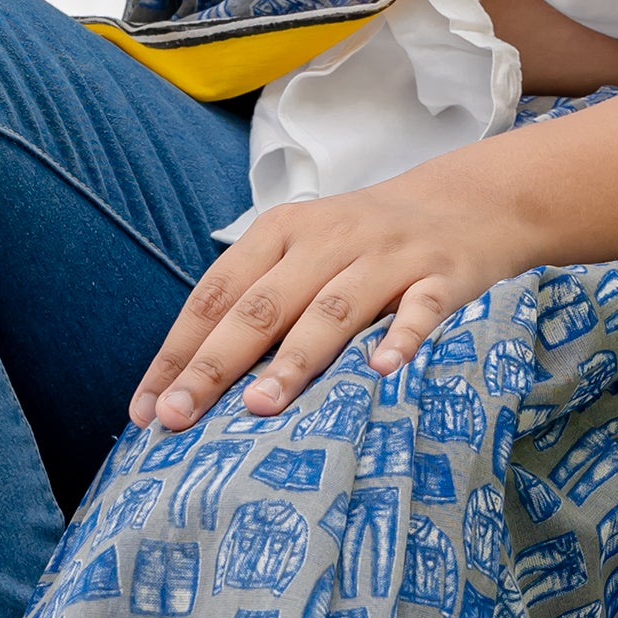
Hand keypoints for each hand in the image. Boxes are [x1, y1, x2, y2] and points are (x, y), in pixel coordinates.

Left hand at [129, 161, 544, 429]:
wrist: (470, 201)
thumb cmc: (368, 243)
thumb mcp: (307, 252)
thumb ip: (260, 301)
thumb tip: (192, 382)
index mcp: (282, 231)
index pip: (217, 294)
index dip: (178, 350)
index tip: (146, 408)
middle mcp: (328, 239)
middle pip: (262, 306)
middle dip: (214, 363)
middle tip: (178, 416)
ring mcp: (386, 256)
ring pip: (332, 310)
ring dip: (293, 359)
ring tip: (258, 407)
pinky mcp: (442, 275)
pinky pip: (419, 310)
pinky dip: (400, 339)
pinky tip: (380, 372)